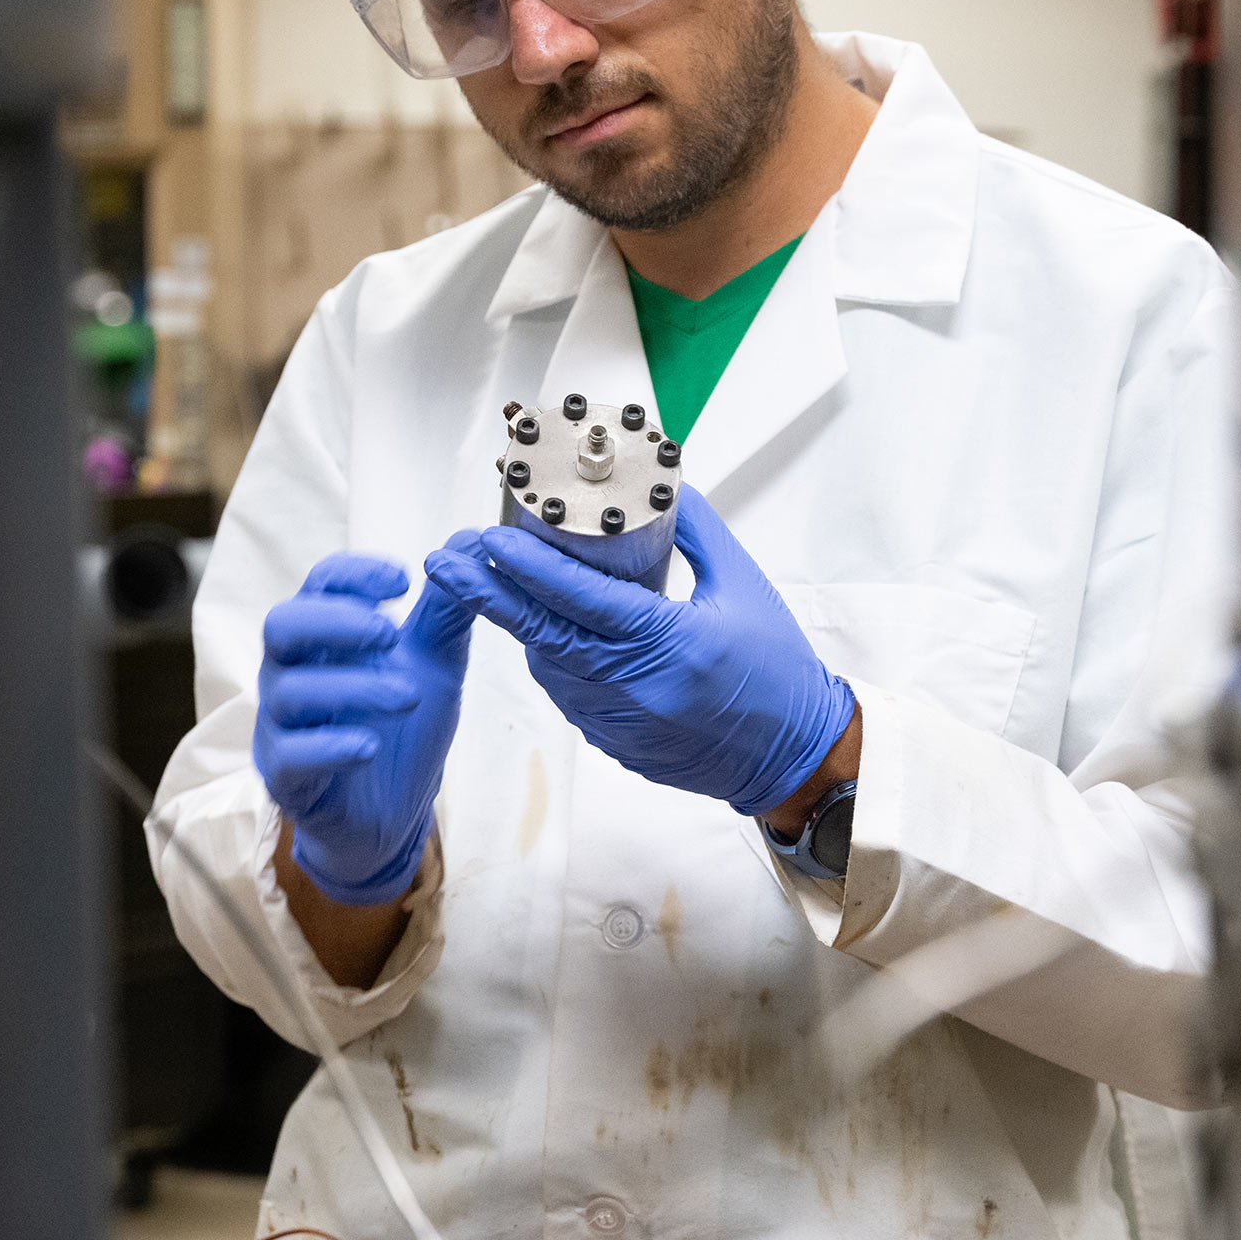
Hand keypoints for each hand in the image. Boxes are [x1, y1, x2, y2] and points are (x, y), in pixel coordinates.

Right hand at [252, 539, 480, 905]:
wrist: (394, 814)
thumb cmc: (402, 728)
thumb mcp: (435, 663)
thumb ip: (447, 609)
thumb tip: (472, 542)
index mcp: (325, 635)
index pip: (321, 584)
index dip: (355, 574)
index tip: (403, 578)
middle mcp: (292, 672)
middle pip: (282, 625)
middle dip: (335, 623)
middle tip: (390, 632)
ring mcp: (282, 724)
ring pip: (290, 690)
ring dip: (353, 687)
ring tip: (408, 697)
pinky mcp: (285, 776)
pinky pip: (291, 753)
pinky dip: (332, 745)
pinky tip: (369, 745)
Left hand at [424, 489, 852, 816]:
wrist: (795, 754)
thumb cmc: (777, 670)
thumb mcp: (742, 584)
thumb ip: (698, 530)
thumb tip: (663, 485)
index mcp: (670, 643)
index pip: (580, 600)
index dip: (528, 567)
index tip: (489, 538)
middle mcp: (637, 687)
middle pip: (542, 634)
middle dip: (487, 593)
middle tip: (445, 560)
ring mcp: (620, 721)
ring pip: (547, 666)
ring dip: (517, 625)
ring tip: (486, 584)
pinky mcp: (614, 743)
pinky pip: (566, 694)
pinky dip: (550, 659)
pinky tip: (539, 630)